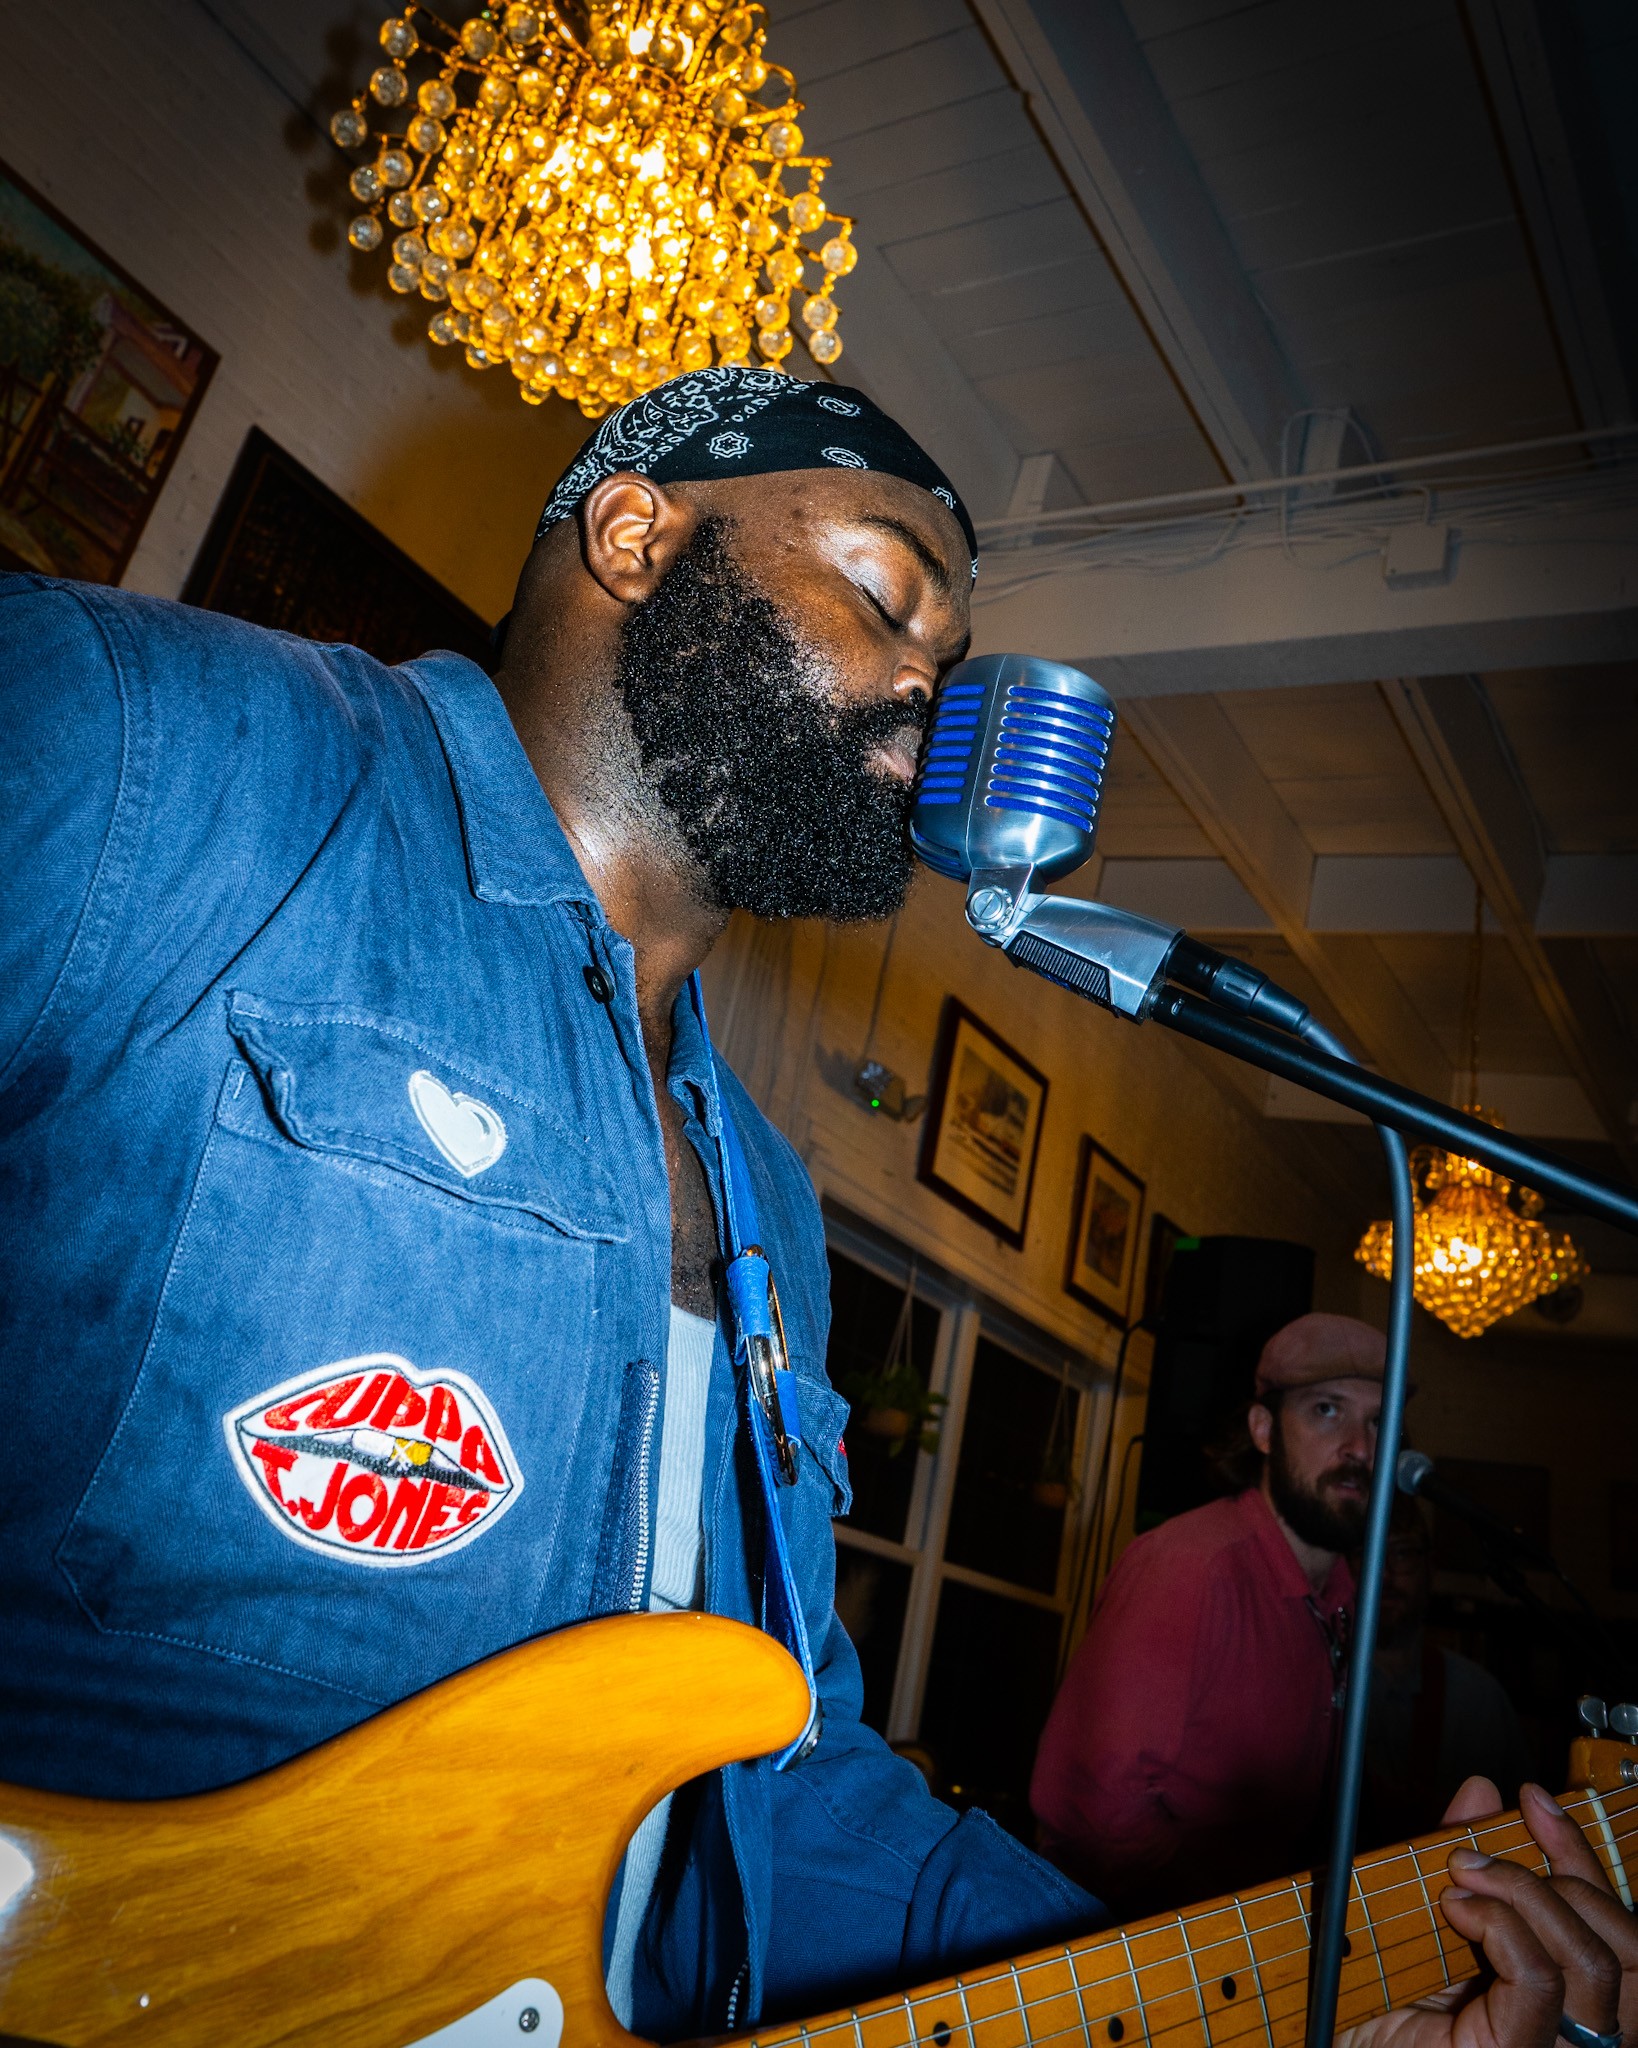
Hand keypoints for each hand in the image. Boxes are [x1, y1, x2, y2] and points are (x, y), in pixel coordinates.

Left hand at [1338, 1780, 1635, 2047]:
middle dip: (1565, 1870)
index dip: (1583, 1853)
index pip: (1615, 1926)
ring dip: (1528, 1893)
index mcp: (1562, 1993)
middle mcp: (1573, 2028)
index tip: (1535, 1799)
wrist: (1333, 2034)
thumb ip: (1459, 1856)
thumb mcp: (1426, 1912)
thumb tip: (1482, 1792)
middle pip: (1623, 1943)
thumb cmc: (1377, 1992)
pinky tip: (1457, 1910)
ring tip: (1464, 1878)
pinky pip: (1540, 1978)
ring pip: (1593, 1958)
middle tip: (1482, 1852)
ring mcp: (1552, 2046)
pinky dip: (1502, 1925)